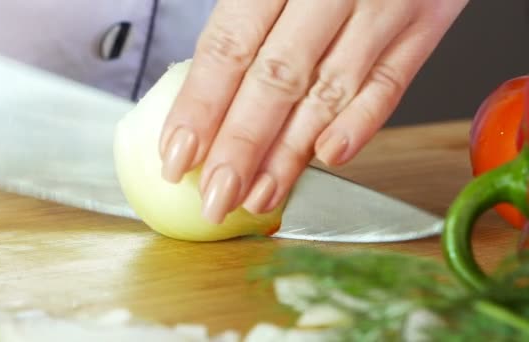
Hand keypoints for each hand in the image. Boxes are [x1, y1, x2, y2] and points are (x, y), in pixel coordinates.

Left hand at [159, 0, 467, 223]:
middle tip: (216, 198)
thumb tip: (201, 98)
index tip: (178, 157)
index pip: (230, 47)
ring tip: (260, 196)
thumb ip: (242, 18)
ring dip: (291, 153)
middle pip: (276, 80)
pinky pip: (390, 83)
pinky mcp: (425, 23)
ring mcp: (384, 5)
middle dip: (241, 148)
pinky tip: (329, 157)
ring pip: (329, 92)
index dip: (200, 107)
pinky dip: (361, 124)